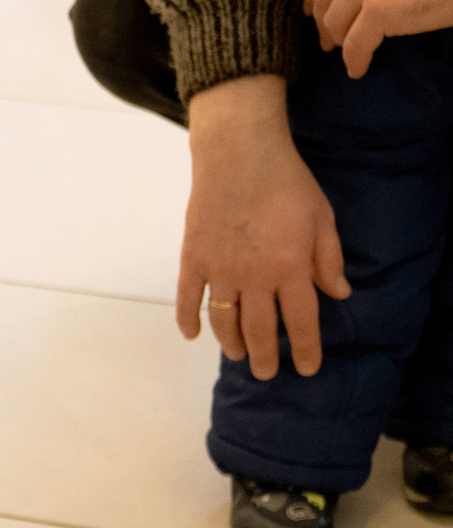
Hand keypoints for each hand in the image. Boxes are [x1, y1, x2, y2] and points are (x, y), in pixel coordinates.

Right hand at [179, 75, 349, 378]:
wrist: (239, 155)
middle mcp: (254, 277)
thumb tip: (337, 293)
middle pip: (259, 329)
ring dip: (231, 344)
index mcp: (290, 268)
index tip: (306, 368)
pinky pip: (189, 299)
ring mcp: (220, 270)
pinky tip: (194, 334)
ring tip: (238, 356)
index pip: (300, 321)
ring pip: (224, 321)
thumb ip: (329, 259)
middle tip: (267, 372)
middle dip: (265, 356)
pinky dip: (189, 320)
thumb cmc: (287, 182)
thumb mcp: (322, 218)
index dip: (304, 349)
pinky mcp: (194, 260)